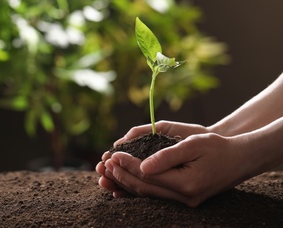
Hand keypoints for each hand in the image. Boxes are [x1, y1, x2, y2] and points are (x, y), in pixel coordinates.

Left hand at [100, 133, 251, 206]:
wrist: (240, 159)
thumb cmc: (217, 147)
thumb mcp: (193, 144)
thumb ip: (167, 156)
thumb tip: (142, 166)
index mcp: (187, 183)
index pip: (148, 175)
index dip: (128, 164)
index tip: (113, 154)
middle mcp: (185, 197)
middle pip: (144, 188)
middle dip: (122, 175)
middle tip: (106, 163)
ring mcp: (185, 201)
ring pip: (148, 194)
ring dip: (127, 183)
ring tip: (109, 172)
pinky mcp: (184, 199)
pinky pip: (156, 195)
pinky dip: (139, 188)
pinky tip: (126, 182)